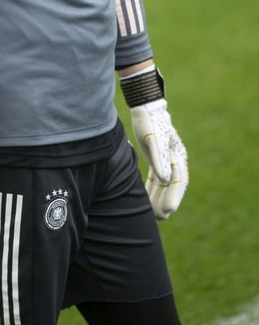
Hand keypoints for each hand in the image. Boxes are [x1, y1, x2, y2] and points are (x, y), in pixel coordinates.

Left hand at [130, 98, 188, 219]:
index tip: (168, 210)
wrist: (145, 106)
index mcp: (176, 154)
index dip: (173, 196)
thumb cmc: (149, 121)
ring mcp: (166, 159)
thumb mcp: (152, 139)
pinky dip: (152, 189)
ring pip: (164, 184)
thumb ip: (158, 159)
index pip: (178, 180)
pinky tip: (146, 199)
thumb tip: (165, 179)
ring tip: (153, 215)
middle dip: (166, 201)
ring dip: (159, 198)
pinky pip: (156, 178)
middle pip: (172, 185)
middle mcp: (174, 159)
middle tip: (159, 218)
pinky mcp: (157, 159)